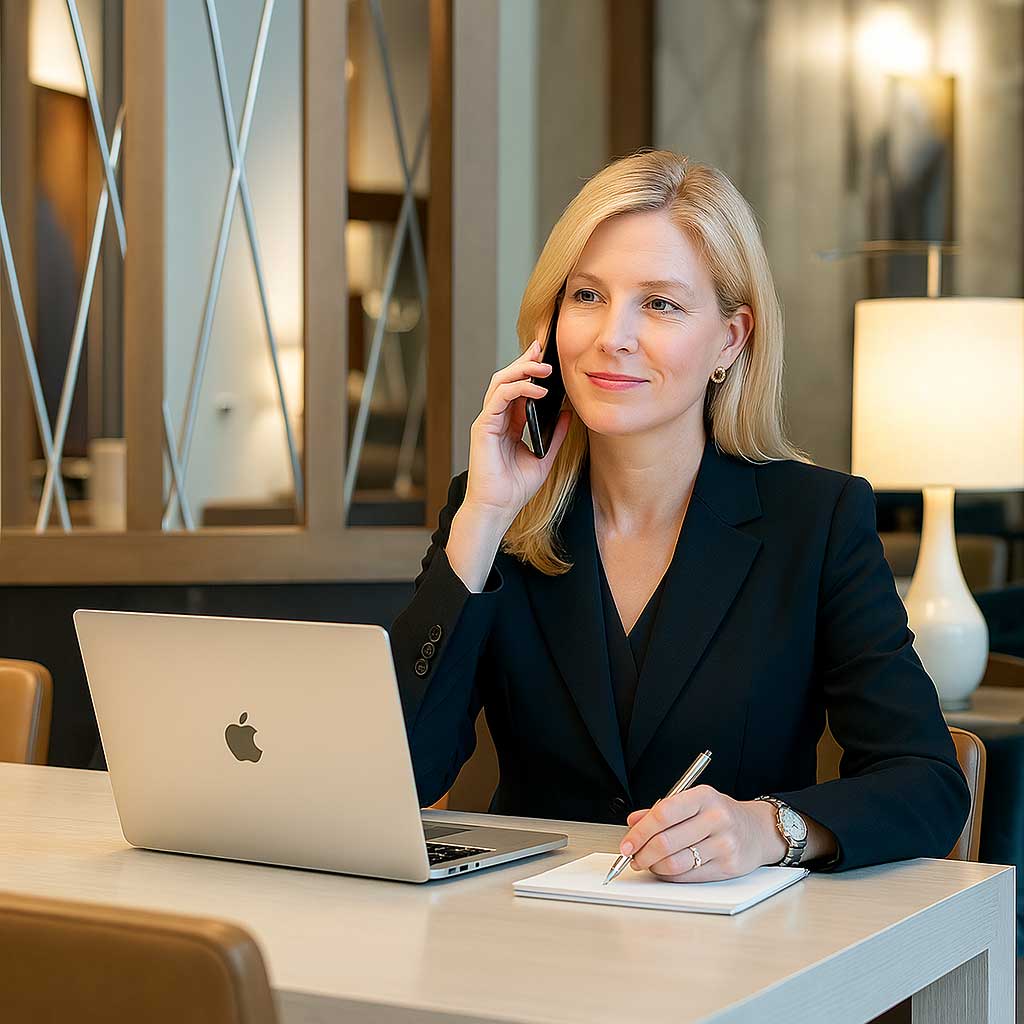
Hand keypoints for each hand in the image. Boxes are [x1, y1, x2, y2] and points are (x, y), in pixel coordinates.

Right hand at [463, 339, 571, 523]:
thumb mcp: (544, 457)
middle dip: (525, 361)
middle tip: (543, 348)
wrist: (498, 509)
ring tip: (545, 368)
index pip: (518, 389)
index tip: (547, 357)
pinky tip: (538, 389)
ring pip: (501, 382)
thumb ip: (555, 435)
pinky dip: (519, 388)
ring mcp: (488, 421)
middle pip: (507, 379)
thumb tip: (568, 414)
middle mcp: (496, 419)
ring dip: (523, 370)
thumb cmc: (515, 489)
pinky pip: (501, 397)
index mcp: (508, 425)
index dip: (530, 370)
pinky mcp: (484, 426)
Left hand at [620, 786, 786, 882]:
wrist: (757, 830)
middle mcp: (716, 818)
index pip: (663, 814)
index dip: (640, 832)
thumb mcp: (693, 802)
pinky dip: (670, 876)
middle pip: (666, 842)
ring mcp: (724, 843)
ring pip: (676, 863)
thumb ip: (661, 811)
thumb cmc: (720, 814)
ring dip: (654, 867)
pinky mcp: (728, 866)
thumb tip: (632, 822)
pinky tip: (665, 870)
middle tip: (633, 857)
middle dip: (642, 853)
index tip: (626, 844)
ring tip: (649, 863)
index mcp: (703, 797)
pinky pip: (689, 876)